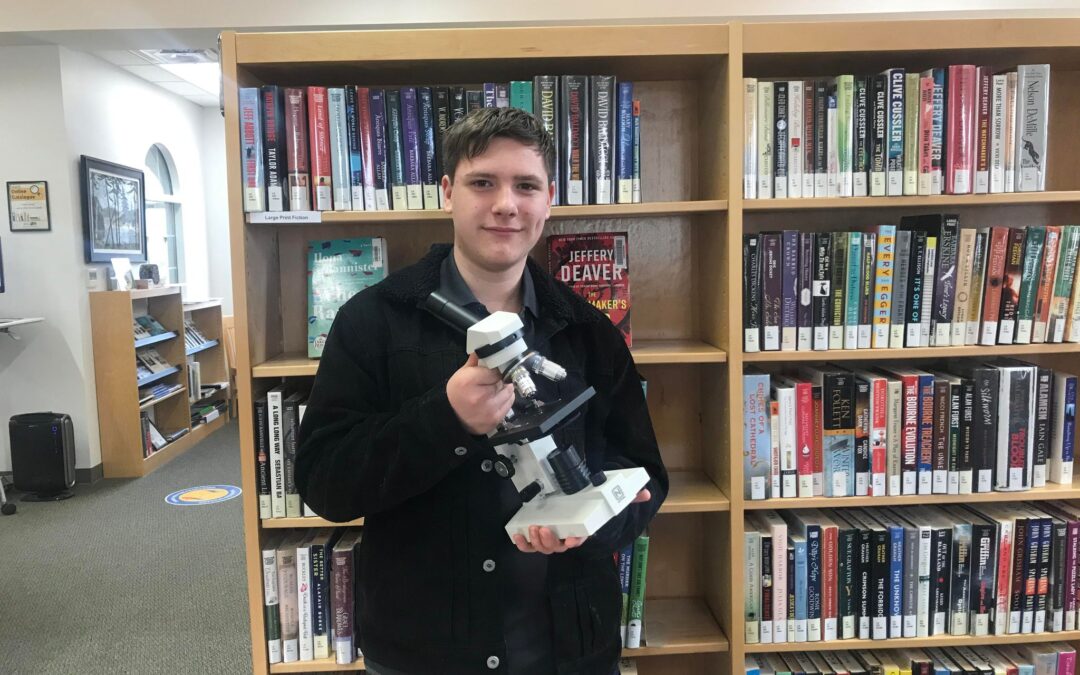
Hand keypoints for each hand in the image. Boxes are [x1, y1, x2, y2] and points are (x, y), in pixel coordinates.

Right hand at [447, 352, 514, 434]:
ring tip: (494, 390)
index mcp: (469, 382)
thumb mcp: (460, 375)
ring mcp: (490, 409)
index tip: (493, 370)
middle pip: (502, 380)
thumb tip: (485, 349)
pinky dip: (506, 399)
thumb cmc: (458, 394)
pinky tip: (496, 399)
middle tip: (491, 381)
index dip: (495, 369)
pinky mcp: (496, 418)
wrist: (454, 418)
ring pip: (509, 391)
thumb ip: (474, 362)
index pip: (494, 370)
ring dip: (504, 389)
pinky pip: (509, 403)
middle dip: (499, 379)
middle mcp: (481, 396)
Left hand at [511, 489, 650, 553]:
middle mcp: (566, 537)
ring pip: (544, 547)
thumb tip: (645, 493)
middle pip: (558, 547)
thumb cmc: (592, 505)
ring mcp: (552, 537)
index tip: (573, 539)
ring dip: (537, 541)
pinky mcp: (538, 535)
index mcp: (582, 530)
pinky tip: (517, 534)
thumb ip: (627, 497)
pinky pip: (530, 545)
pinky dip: (523, 543)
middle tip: (542, 529)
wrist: (578, 504)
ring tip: (532, 529)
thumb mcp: (610, 500)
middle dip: (549, 541)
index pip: (581, 538)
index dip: (577, 540)